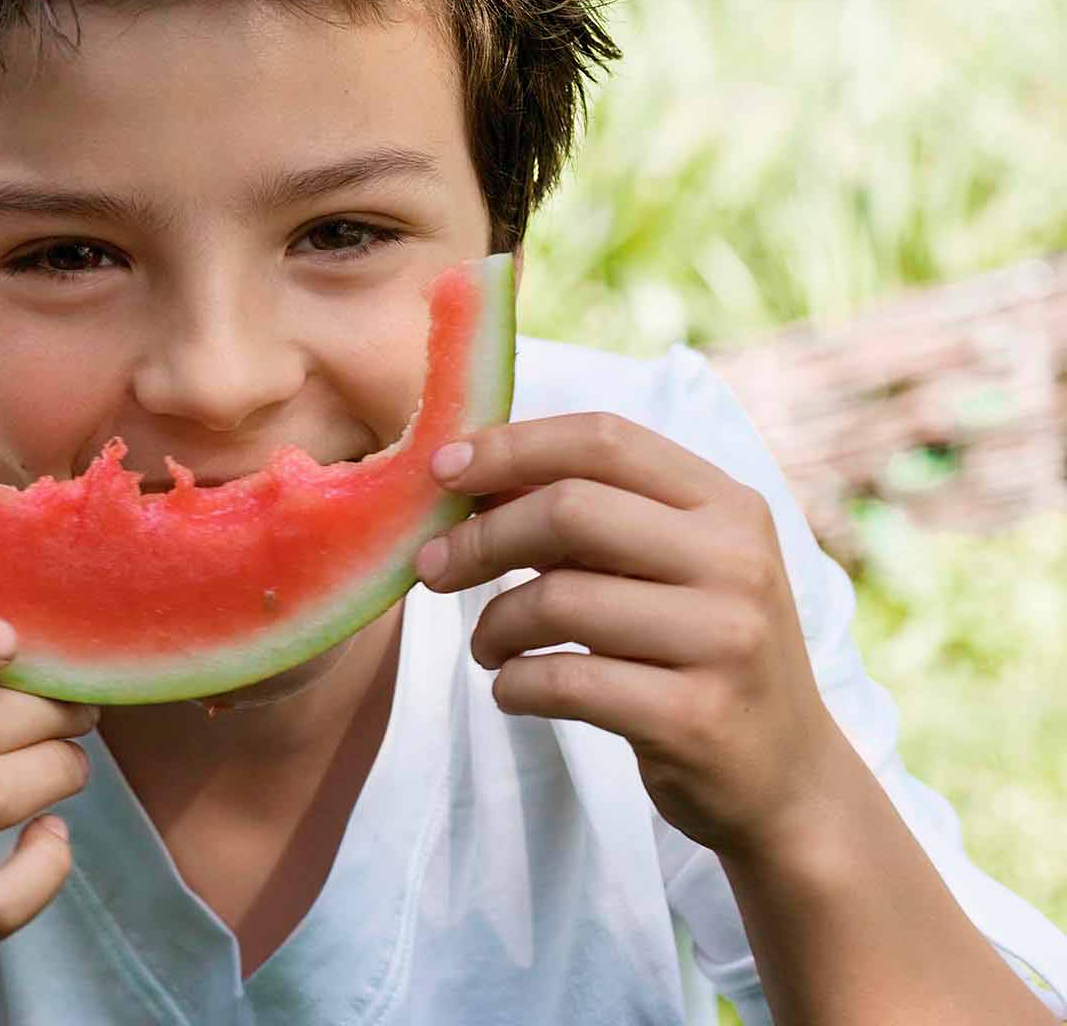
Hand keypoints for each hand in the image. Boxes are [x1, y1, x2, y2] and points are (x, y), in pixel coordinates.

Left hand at [416, 412, 848, 857]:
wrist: (789, 783)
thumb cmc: (700, 653)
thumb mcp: (674, 566)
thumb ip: (595, 515)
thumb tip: (470, 474)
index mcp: (727, 505)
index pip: (604, 440)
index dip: (512, 446)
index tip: (443, 468)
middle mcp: (736, 560)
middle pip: (570, 509)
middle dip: (481, 535)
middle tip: (433, 565)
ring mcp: (725, 639)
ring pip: (558, 599)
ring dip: (493, 621)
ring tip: (486, 644)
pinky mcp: (698, 717)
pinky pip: (567, 681)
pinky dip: (515, 683)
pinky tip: (511, 688)